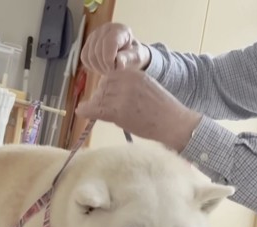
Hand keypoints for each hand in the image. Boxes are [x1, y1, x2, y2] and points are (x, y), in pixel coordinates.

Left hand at [75, 69, 201, 151]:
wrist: (175, 124)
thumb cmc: (163, 110)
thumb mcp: (146, 88)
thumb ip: (128, 86)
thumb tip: (105, 91)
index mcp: (133, 72)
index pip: (109, 76)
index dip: (106, 89)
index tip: (108, 98)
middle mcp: (126, 80)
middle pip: (103, 88)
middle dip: (102, 99)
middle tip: (109, 110)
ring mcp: (121, 95)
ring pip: (100, 99)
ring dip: (99, 108)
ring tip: (111, 116)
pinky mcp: (118, 110)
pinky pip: (96, 109)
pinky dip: (87, 111)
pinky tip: (81, 111)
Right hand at [80, 22, 151, 73]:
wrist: (128, 53)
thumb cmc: (133, 55)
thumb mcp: (136, 57)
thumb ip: (128, 58)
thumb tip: (119, 62)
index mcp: (120, 30)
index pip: (109, 43)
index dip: (109, 59)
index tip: (115, 68)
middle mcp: (106, 28)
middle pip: (97, 51)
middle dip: (104, 66)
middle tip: (112, 71)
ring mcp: (95, 34)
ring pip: (89, 55)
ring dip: (98, 67)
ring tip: (107, 69)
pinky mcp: (88, 42)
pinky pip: (84, 57)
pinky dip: (91, 66)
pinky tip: (100, 67)